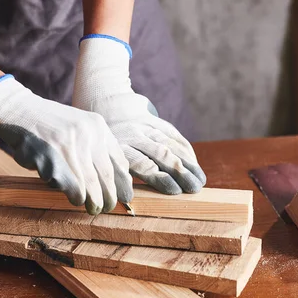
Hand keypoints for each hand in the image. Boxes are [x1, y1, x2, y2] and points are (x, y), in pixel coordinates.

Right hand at [0, 75, 132, 214]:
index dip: (123, 182)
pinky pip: (69, 184)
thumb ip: (96, 147)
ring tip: (93, 208)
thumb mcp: (80, 127)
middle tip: (108, 207)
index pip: (118, 160)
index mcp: (97, 126)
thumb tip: (116, 179)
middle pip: (105, 175)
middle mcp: (86, 133)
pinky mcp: (49, 156)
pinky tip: (75, 198)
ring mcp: (68, 144)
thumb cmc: (50, 124)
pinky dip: (74, 195)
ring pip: (89, 183)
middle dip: (109, 196)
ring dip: (93, 200)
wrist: (17, 109)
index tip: (126, 197)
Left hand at [72, 36, 205, 194]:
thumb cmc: (97, 140)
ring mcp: (144, 125)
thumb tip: (126, 200)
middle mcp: (132, 135)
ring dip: (188, 163)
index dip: (160, 178)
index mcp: (116, 147)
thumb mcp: (98, 153)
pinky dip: (185, 149)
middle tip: (194, 188)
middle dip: (180, 173)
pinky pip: (172, 134)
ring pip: (170, 144)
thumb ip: (113, 172)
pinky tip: (194, 163)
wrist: (101, 97)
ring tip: (200, 180)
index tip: (175, 191)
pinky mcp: (154, 118)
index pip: (142, 165)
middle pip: (161, 154)